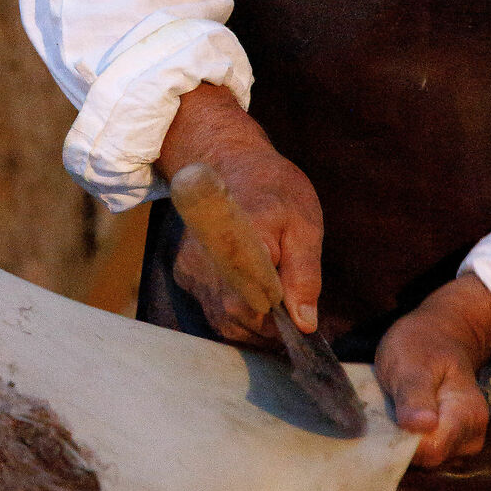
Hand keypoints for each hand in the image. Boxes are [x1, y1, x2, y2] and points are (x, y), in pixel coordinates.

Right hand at [156, 83, 322, 345]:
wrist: (227, 160)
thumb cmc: (273, 189)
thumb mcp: (304, 224)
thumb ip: (304, 275)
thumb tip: (305, 323)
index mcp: (243, 242)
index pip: (253, 306)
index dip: (278, 327)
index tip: (301, 328)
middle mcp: (208, 261)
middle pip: (237, 321)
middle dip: (269, 330)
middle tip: (296, 319)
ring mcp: (192, 270)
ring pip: (223, 321)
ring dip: (253, 325)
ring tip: (279, 308)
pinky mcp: (185, 275)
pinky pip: (212, 310)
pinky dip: (236, 314)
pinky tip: (256, 297)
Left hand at [375, 274, 490, 467]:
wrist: (443, 334)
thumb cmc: (423, 345)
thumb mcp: (410, 364)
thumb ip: (415, 396)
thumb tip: (423, 426)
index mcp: (466, 414)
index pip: (431, 451)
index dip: (403, 443)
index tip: (386, 421)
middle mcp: (472, 435)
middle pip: (430, 460)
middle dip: (403, 444)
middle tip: (388, 412)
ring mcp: (464, 441)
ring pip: (428, 460)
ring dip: (405, 443)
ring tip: (394, 413)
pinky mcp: (453, 443)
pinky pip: (428, 454)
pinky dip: (411, 442)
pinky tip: (401, 421)